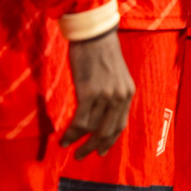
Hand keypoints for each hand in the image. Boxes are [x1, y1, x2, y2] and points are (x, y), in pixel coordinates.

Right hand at [61, 29, 135, 158]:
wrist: (94, 35)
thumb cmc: (101, 52)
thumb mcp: (114, 75)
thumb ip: (111, 94)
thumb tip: (99, 114)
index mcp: (128, 92)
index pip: (120, 124)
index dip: (109, 141)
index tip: (100, 151)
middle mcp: (120, 96)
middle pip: (107, 131)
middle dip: (93, 147)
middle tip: (81, 156)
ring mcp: (106, 95)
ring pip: (92, 128)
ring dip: (78, 141)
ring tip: (67, 146)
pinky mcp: (89, 93)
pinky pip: (80, 121)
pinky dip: (71, 133)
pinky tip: (63, 139)